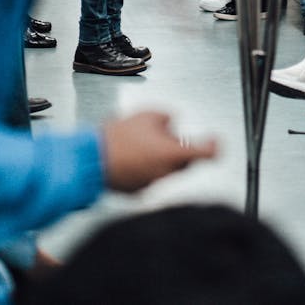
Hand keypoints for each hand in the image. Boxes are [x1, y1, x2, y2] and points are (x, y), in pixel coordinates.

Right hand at [102, 111, 216, 192]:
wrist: (90, 160)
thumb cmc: (118, 138)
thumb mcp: (148, 114)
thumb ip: (168, 117)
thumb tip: (172, 122)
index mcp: (173, 154)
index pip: (207, 153)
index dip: (214, 145)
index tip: (214, 140)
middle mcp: (166, 173)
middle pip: (187, 162)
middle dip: (183, 149)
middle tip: (171, 136)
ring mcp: (151, 185)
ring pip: (167, 170)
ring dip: (163, 157)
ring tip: (145, 142)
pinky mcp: (137, 191)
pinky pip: (150, 177)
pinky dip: (147, 166)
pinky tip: (133, 155)